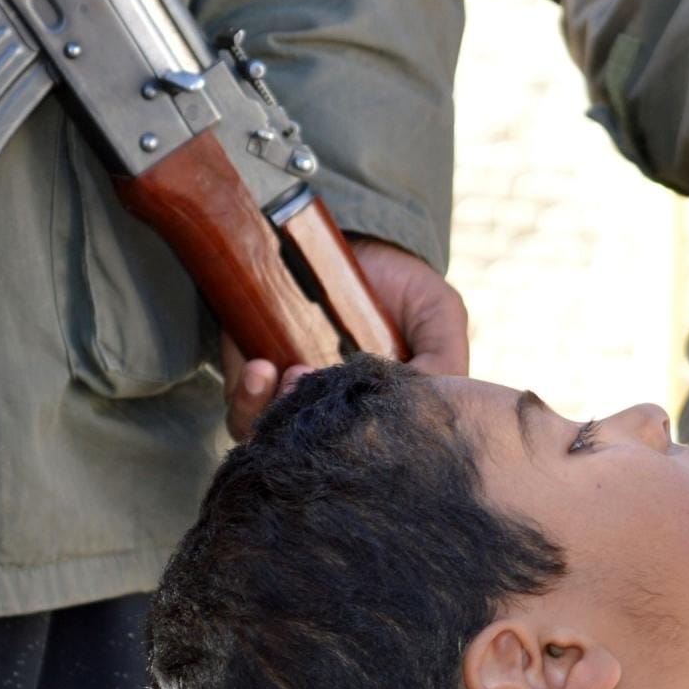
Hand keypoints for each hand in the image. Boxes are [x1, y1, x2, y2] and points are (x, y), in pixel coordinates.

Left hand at [222, 238, 466, 440]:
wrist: (348, 239)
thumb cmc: (403, 284)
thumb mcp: (440, 313)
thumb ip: (446, 357)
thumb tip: (432, 401)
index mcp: (380, 408)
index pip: (373, 448)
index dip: (367, 447)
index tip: (365, 421)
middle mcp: (336, 409)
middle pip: (319, 449)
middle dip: (315, 431)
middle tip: (322, 391)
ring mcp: (294, 395)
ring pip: (276, 435)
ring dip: (277, 413)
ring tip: (292, 373)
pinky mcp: (254, 375)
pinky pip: (241, 407)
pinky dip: (247, 397)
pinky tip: (260, 369)